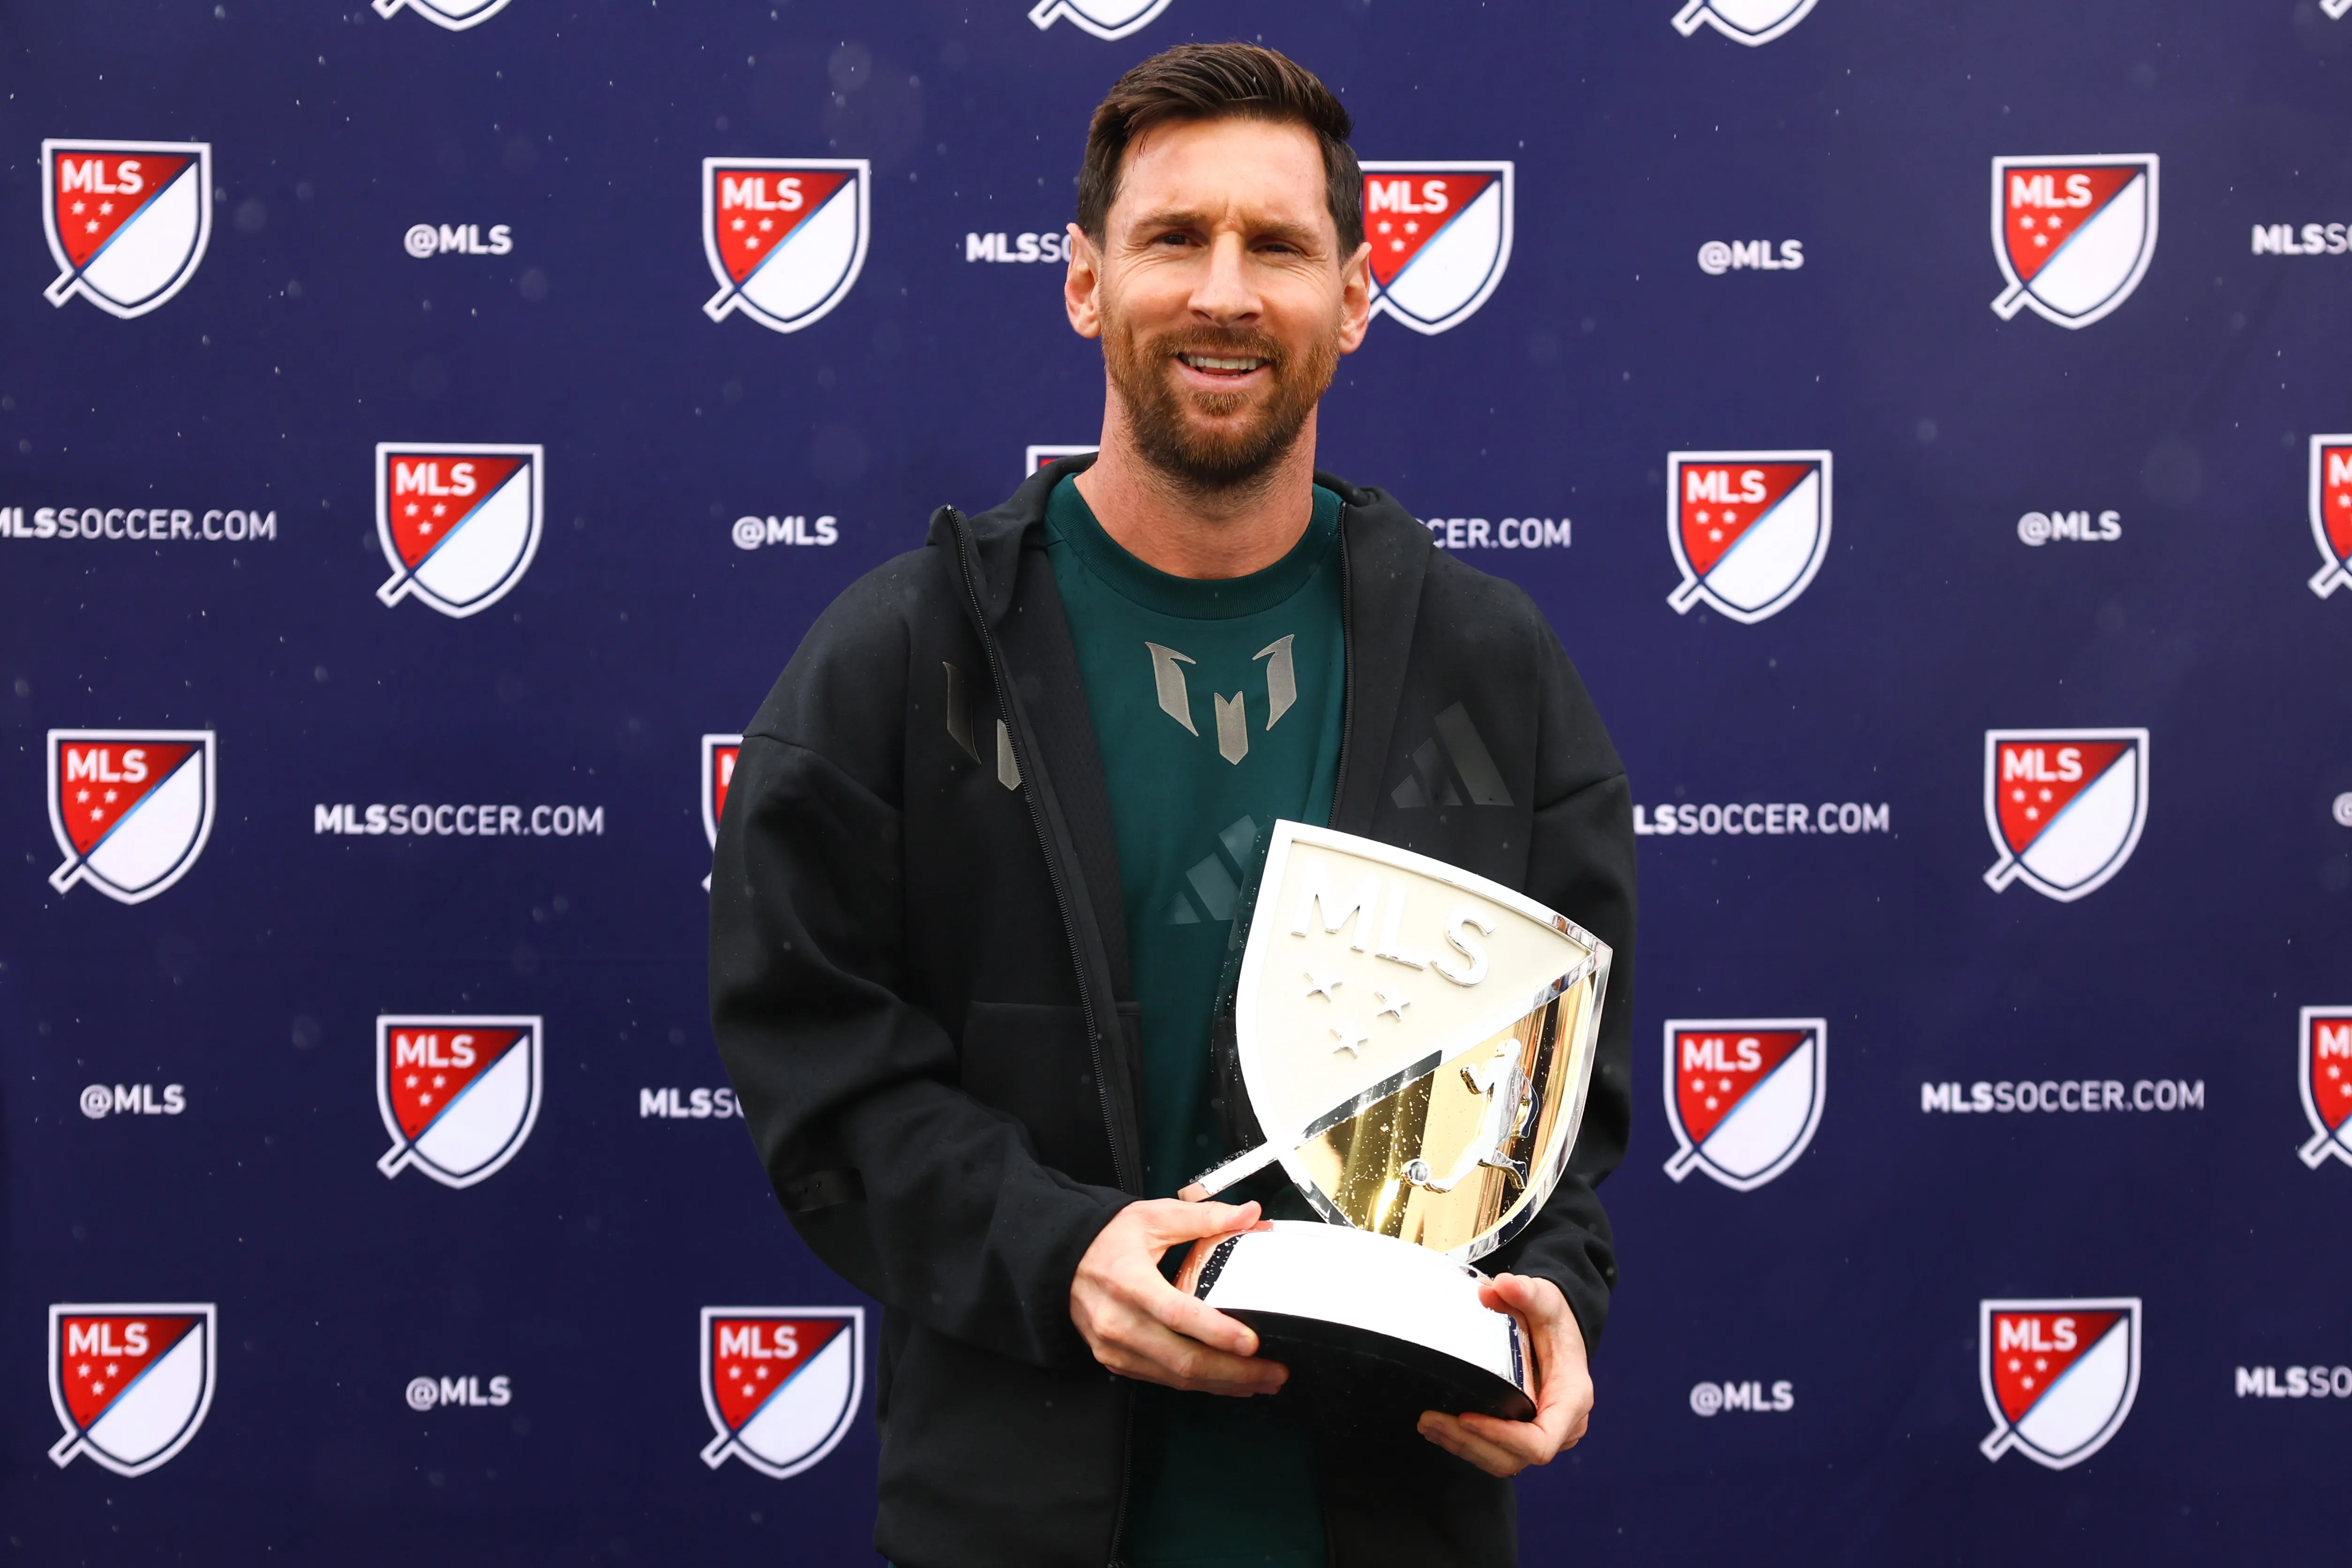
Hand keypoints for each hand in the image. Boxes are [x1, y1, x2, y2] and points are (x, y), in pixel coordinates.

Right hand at [1071, 1199, 1286, 1396]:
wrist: (1061, 1262)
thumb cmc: (1108, 1240)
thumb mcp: (1153, 1217)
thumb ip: (1204, 1218)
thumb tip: (1250, 1214)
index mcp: (1128, 1281)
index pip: (1176, 1313)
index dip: (1216, 1332)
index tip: (1252, 1342)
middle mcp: (1119, 1321)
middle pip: (1182, 1359)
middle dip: (1234, 1372)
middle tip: (1274, 1372)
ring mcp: (1116, 1348)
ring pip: (1176, 1378)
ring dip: (1223, 1384)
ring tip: (1262, 1381)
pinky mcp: (1117, 1362)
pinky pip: (1163, 1380)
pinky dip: (1200, 1384)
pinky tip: (1228, 1382)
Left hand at [1416, 1273, 1590, 1476]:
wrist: (1559, 1329)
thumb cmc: (1554, 1319)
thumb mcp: (1545, 1298)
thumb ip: (1526, 1291)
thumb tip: (1500, 1286)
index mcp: (1572, 1398)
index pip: (1541, 1440)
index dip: (1503, 1438)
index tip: (1466, 1418)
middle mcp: (1562, 1425)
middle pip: (1516, 1457)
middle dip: (1471, 1443)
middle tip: (1432, 1421)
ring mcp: (1543, 1434)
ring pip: (1503, 1462)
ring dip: (1463, 1448)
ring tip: (1428, 1425)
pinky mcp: (1524, 1435)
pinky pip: (1497, 1454)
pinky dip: (1467, 1446)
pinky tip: (1439, 1430)